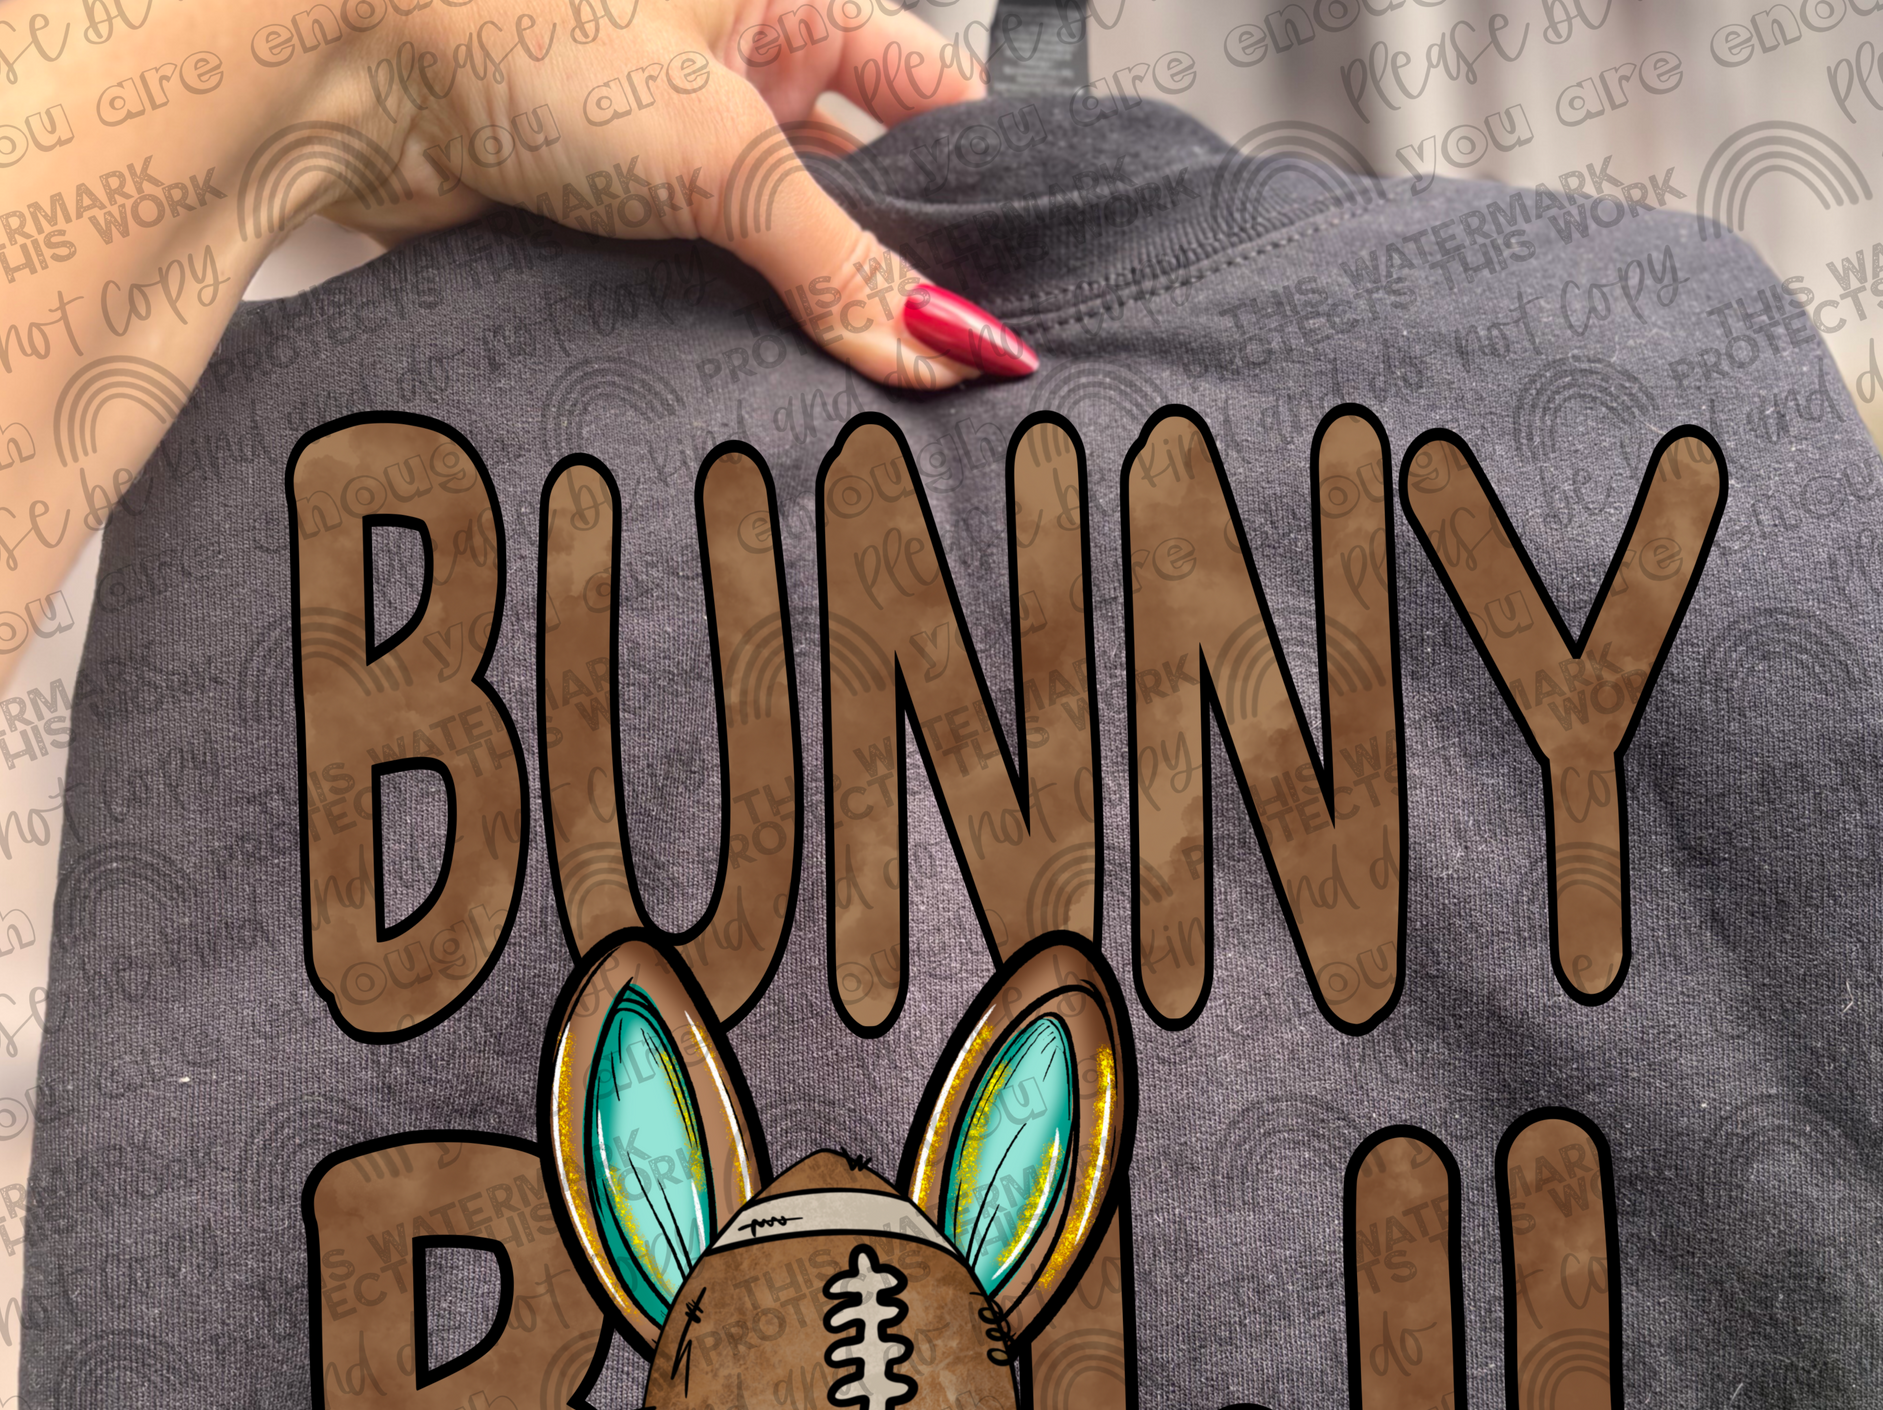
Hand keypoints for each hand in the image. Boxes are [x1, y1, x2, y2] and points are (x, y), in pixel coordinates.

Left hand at [315, 0, 1029, 387]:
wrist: (343, 77)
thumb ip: (840, 264)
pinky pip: (722, 276)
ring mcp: (685, 138)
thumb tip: (944, 345)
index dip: (980, 183)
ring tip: (874, 378)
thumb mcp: (719, 154)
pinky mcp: (630, 212)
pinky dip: (754, 324)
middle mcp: (744, 55)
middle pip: (868, 176)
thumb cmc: (510, 31)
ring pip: (794, 237)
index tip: (1016, 281)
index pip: (929, 89)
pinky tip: (786, 372)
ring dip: (825, 306)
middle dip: (902, 263)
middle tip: (948, 353)